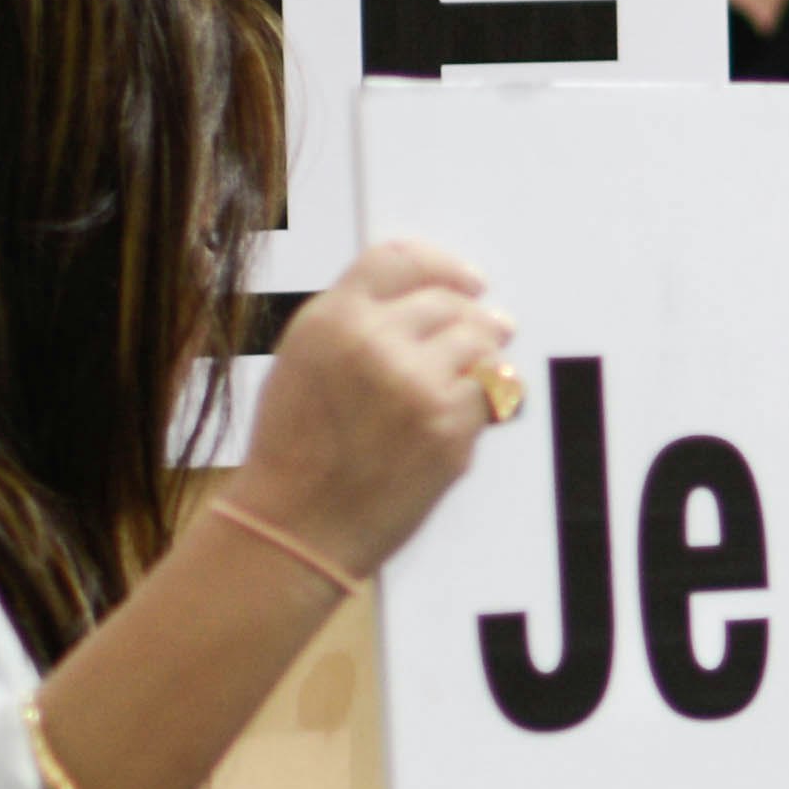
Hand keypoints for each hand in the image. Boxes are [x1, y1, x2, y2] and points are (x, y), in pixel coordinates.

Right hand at [229, 240, 515, 581]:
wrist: (296, 528)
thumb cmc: (295, 452)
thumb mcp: (302, 360)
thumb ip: (356, 322)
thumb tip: (426, 298)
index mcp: (332, 319)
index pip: (402, 260)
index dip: (444, 266)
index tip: (468, 280)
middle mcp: (375, 343)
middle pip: (450, 302)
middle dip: (475, 315)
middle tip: (493, 327)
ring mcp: (416, 386)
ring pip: (480, 342)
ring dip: (488, 354)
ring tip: (483, 368)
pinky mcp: (448, 431)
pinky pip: (490, 396)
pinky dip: (486, 404)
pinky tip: (467, 415)